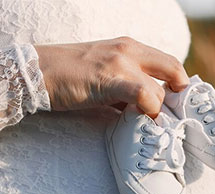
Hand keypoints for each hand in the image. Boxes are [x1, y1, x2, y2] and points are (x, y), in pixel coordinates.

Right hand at [35, 37, 189, 116]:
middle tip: (170, 118)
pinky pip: (144, 95)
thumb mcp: (104, 76)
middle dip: (177, 98)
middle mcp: (129, 50)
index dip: (177, 87)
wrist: (36, 72)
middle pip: (174, 70)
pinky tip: (138, 122)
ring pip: (160, 90)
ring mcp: (121, 63)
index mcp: (129, 47)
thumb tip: (144, 112)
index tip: (173, 107)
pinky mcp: (111, 79)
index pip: (169, 63)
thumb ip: (125, 90)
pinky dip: (148, 112)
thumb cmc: (67, 78)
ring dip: (157, 112)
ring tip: (148, 126)